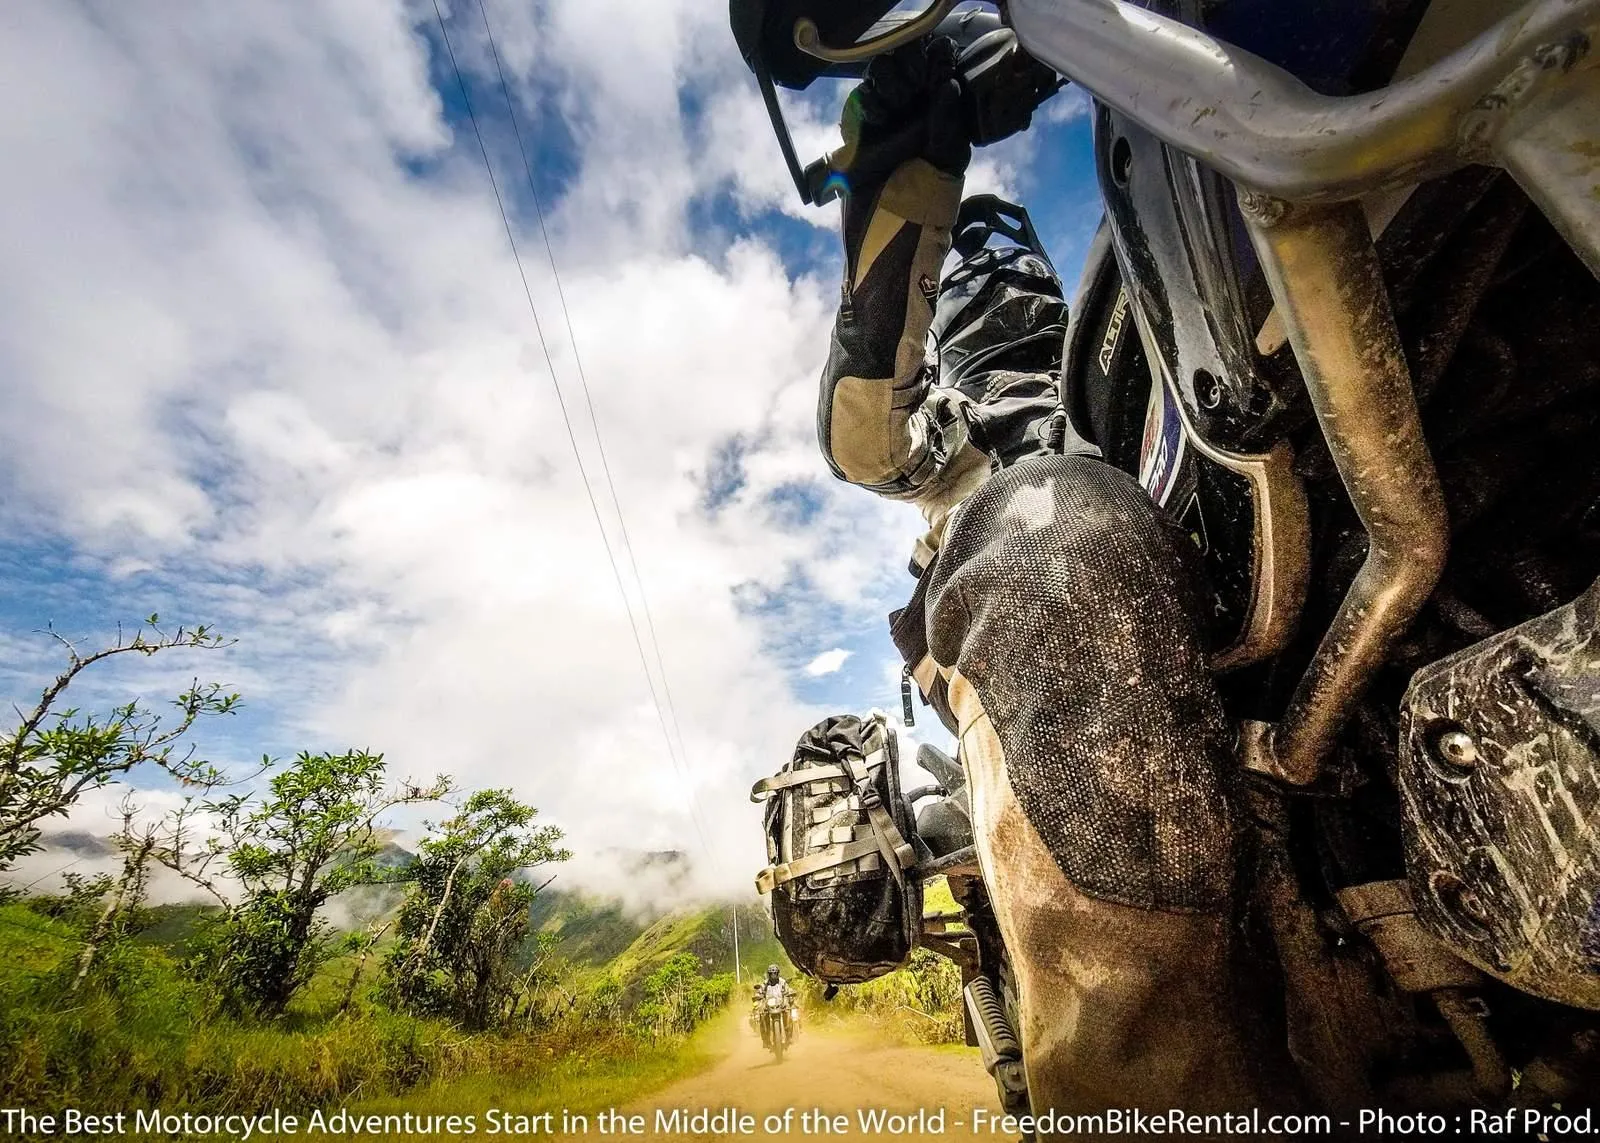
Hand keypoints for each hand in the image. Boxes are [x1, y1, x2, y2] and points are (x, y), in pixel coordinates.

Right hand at [837, 36, 970, 185]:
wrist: (888, 219)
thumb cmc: (927, 190)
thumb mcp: (948, 156)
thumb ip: (948, 120)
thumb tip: (949, 84)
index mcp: (939, 106)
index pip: (937, 64)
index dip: (935, 58)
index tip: (934, 71)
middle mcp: (913, 102)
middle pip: (906, 59)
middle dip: (909, 67)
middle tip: (913, 87)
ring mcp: (886, 110)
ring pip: (882, 71)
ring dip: (889, 81)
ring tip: (896, 104)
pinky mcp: (860, 121)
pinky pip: (862, 96)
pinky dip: (871, 102)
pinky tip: (878, 118)